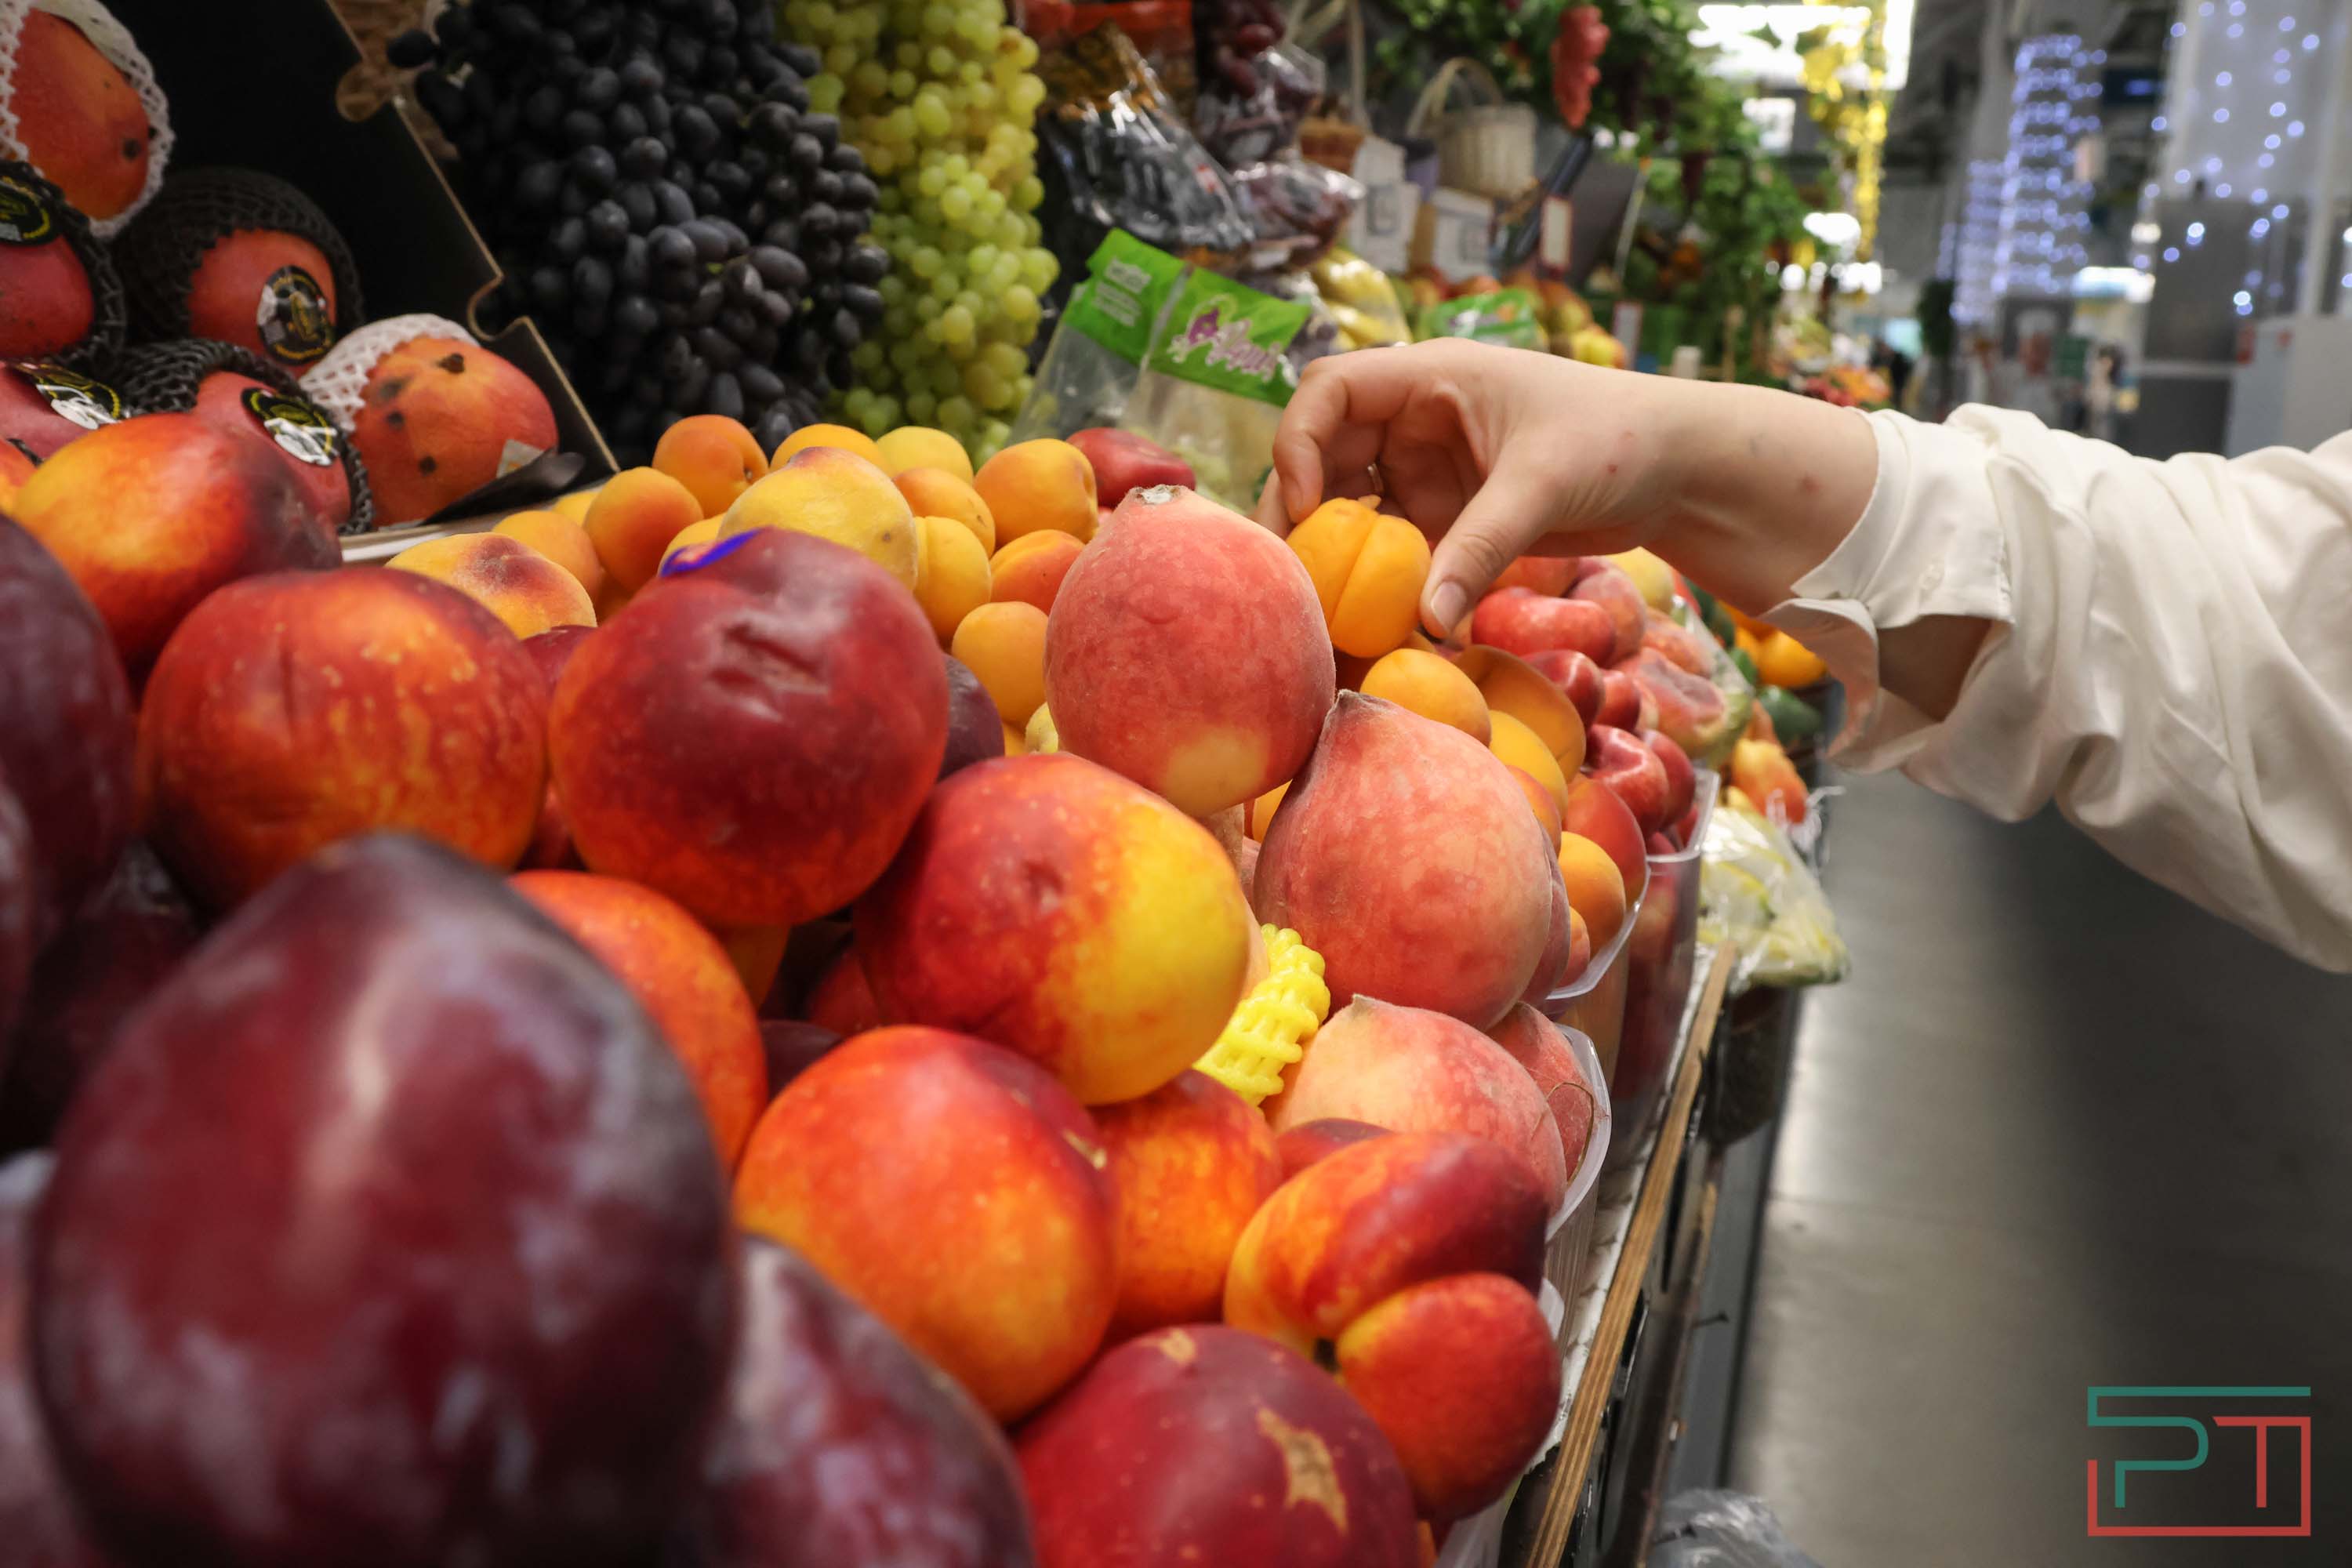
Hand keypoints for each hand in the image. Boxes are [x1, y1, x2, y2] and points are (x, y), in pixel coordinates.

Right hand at [1260, 341, 1680, 633]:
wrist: (1679, 472)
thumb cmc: (1619, 443)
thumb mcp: (1544, 486)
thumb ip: (1481, 548)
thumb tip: (1426, 620)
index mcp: (1432, 377)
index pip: (1330, 390)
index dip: (1300, 441)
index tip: (1312, 504)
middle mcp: (1417, 421)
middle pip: (1325, 454)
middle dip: (1301, 508)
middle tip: (1288, 573)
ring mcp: (1430, 472)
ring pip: (1353, 508)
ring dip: (1334, 551)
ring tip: (1318, 603)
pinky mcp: (1450, 519)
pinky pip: (1394, 550)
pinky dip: (1378, 581)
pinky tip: (1369, 620)